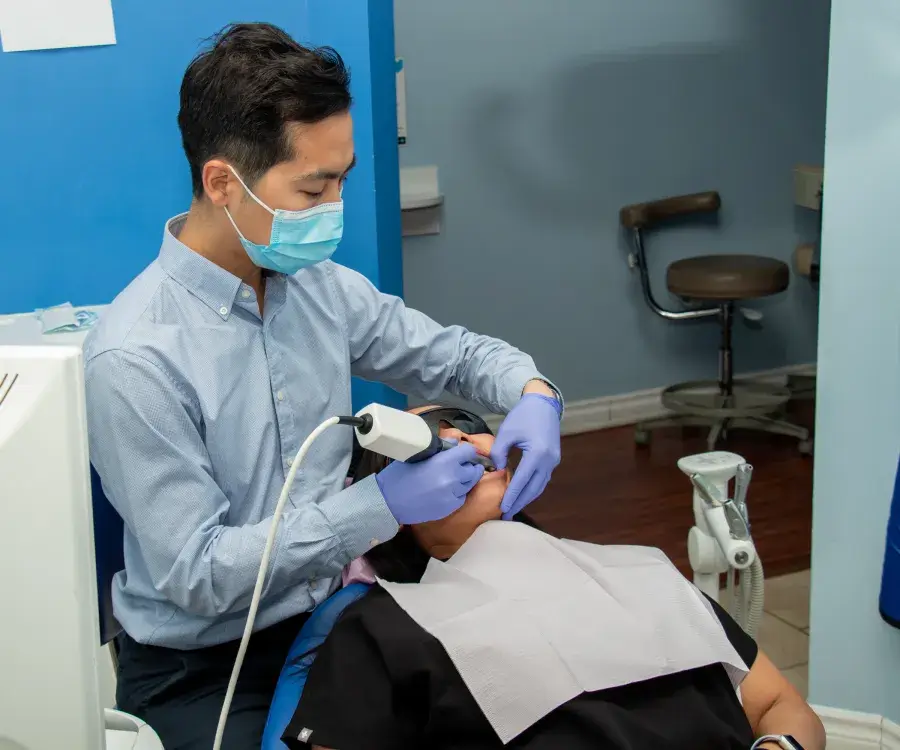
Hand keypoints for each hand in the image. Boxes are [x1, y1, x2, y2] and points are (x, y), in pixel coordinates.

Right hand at [375, 443, 485, 524]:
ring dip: (464, 479)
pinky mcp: (450, 507)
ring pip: (469, 484)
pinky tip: (446, 490)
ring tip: (453, 477)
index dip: (465, 451)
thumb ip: (440, 448)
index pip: (468, 452)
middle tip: (458, 465)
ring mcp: (452, 494)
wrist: (389, 502)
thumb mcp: (417, 455)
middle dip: (467, 466)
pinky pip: (461, 496)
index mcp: (444, 461)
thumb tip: (455, 441)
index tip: (462, 453)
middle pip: (473, 469)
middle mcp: (453, 478)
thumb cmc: (399, 475)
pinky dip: (458, 492)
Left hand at [490, 392, 560, 519]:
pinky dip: (532, 488)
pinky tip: (523, 493)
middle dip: (520, 503)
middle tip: (507, 516)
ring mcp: (553, 461)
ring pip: (540, 486)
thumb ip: (499, 453)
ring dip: (527, 498)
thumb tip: (497, 470)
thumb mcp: (506, 433)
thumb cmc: (523, 416)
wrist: (543, 403)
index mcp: (537, 454)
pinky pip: (542, 479)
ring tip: (513, 508)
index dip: (512, 496)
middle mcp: (548, 460)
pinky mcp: (553, 459)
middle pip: (533, 488)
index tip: (502, 509)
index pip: (522, 481)